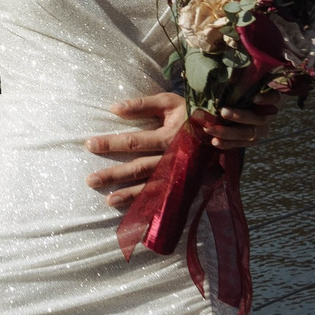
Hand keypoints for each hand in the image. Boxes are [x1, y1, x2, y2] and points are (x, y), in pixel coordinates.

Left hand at [83, 89, 280, 209]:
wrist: (225, 128)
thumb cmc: (193, 111)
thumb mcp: (170, 102)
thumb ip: (143, 104)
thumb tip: (114, 108)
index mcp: (169, 136)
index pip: (134, 141)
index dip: (111, 143)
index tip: (89, 145)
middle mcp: (174, 158)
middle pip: (138, 169)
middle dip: (113, 175)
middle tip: (89, 180)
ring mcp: (181, 173)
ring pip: (151, 187)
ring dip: (129, 195)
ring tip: (107, 201)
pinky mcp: (187, 183)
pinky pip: (165, 197)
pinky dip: (150, 205)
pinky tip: (136, 212)